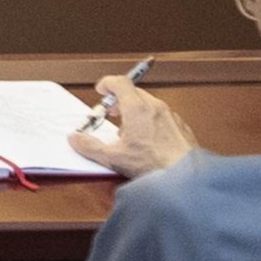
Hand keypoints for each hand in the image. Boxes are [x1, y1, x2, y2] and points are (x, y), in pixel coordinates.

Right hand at [70, 78, 189, 177]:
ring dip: (135, 111)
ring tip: (129, 131)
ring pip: (149, 104)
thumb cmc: (154, 165)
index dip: (107, 83)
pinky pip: (162, 116)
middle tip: (112, 113)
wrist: (185, 178)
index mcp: (137, 108)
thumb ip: (90, 147)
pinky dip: (151, 121)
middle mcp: (155, 107)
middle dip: (120, 100)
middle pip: (134, 92)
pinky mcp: (181, 127)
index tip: (101, 90)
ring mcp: (170, 116)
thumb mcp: (114, 158)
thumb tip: (76, 139)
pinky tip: (148, 141)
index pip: (120, 82)